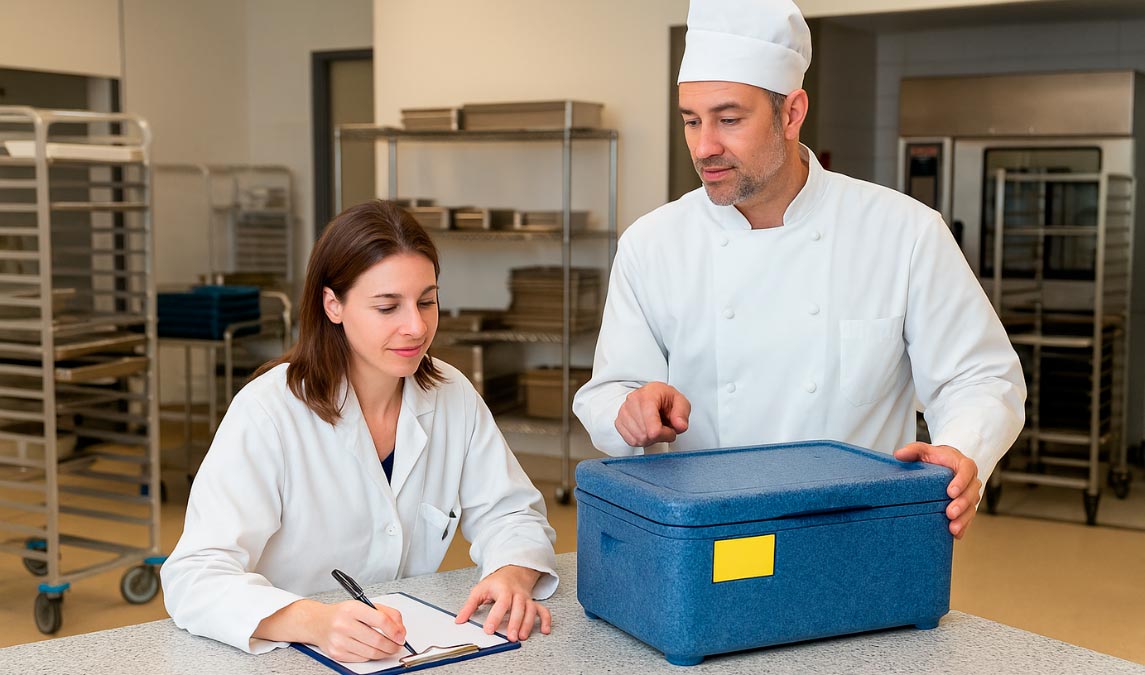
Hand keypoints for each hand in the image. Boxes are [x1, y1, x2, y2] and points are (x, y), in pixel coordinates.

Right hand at [254, 598, 406, 662]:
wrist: (317, 623)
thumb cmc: (343, 614)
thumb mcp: (364, 605)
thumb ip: (387, 613)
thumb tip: (400, 630)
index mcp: (352, 609)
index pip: (380, 620)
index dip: (395, 630)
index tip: (401, 636)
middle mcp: (344, 624)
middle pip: (377, 640)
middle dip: (392, 645)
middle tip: (397, 645)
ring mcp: (339, 640)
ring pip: (371, 652)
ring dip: (384, 653)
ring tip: (388, 648)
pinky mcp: (337, 653)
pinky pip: (362, 659)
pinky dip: (372, 656)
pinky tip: (374, 650)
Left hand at [455, 565, 550, 641]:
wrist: (512, 571)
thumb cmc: (495, 583)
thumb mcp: (479, 590)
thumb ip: (469, 606)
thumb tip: (459, 621)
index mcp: (503, 590)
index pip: (501, 603)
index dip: (495, 617)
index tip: (489, 630)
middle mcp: (517, 594)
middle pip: (518, 608)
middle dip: (515, 623)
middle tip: (510, 637)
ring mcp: (526, 599)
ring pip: (531, 610)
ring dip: (528, 624)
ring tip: (522, 637)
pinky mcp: (533, 603)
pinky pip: (543, 610)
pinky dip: (546, 620)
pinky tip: (545, 630)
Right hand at [614, 382, 690, 446]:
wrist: (653, 396)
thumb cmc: (665, 399)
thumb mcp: (681, 402)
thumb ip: (682, 414)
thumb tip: (680, 426)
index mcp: (648, 395)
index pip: (654, 428)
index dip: (666, 434)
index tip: (671, 430)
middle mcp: (632, 402)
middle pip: (645, 435)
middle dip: (659, 437)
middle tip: (664, 428)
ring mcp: (623, 412)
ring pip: (637, 439)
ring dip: (649, 439)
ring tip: (654, 428)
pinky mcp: (619, 421)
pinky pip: (630, 440)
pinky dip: (640, 440)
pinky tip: (646, 430)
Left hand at [894, 442, 980, 539]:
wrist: (945, 465)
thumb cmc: (936, 457)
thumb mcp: (925, 450)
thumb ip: (913, 450)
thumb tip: (898, 455)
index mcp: (963, 465)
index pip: (967, 471)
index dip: (961, 481)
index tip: (950, 492)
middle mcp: (970, 481)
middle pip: (971, 493)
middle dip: (962, 504)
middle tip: (950, 513)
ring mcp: (970, 495)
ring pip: (972, 507)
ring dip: (964, 518)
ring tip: (952, 527)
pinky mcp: (967, 506)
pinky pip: (968, 517)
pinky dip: (964, 526)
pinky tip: (956, 534)